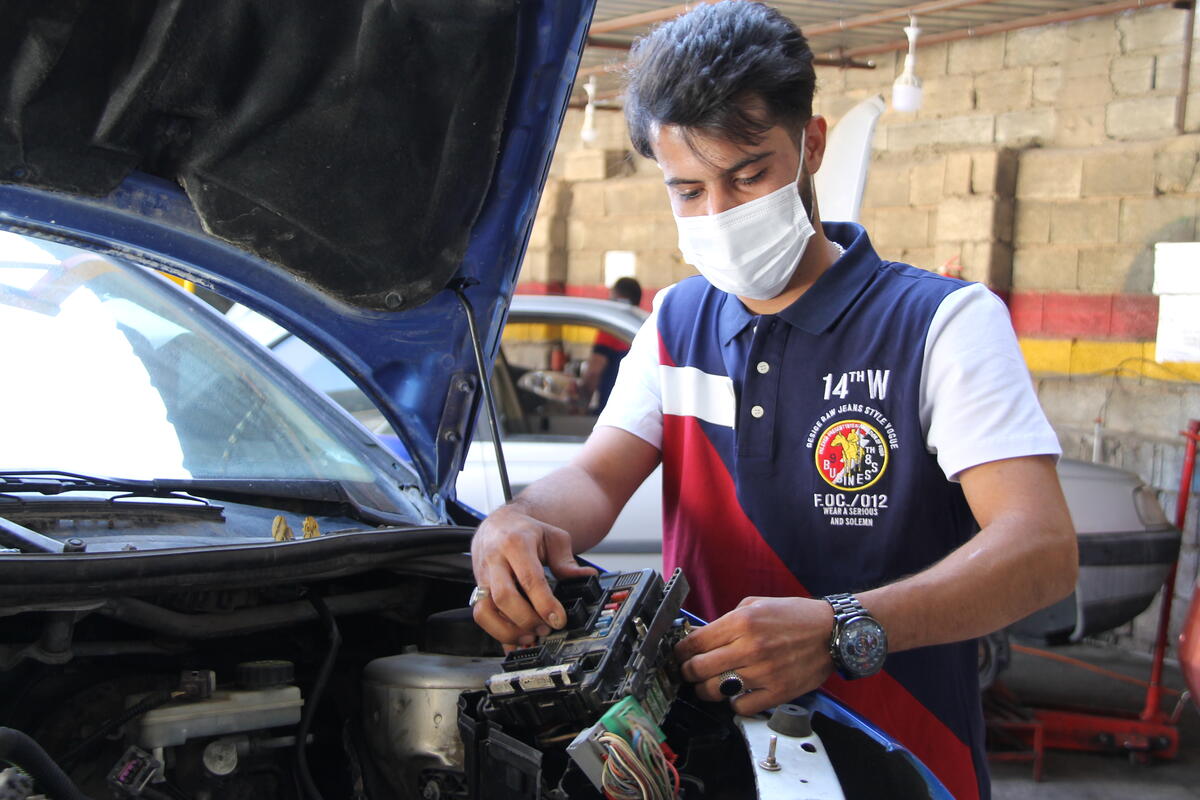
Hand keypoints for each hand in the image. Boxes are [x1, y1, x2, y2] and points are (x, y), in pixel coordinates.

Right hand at [470, 504, 595, 646]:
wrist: (497, 525)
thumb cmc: (525, 532)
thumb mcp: (552, 537)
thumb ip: (567, 560)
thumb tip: (587, 577)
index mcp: (516, 543)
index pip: (529, 578)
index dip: (544, 603)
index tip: (558, 620)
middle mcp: (495, 560)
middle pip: (504, 597)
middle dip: (526, 619)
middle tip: (545, 629)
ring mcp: (483, 577)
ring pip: (485, 611)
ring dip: (508, 631)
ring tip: (530, 637)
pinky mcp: (477, 590)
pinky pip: (481, 617)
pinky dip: (497, 633)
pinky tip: (515, 640)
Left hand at [674, 596, 835, 714]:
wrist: (833, 632)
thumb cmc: (795, 616)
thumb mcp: (756, 604)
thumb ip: (727, 620)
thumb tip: (700, 637)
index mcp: (741, 622)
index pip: (694, 642)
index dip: (680, 651)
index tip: (678, 655)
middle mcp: (750, 647)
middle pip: (698, 669)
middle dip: (687, 672)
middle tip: (688, 671)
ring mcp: (763, 672)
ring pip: (715, 691)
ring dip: (706, 690)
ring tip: (708, 685)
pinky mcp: (777, 692)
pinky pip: (741, 707)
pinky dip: (734, 703)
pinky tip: (737, 693)